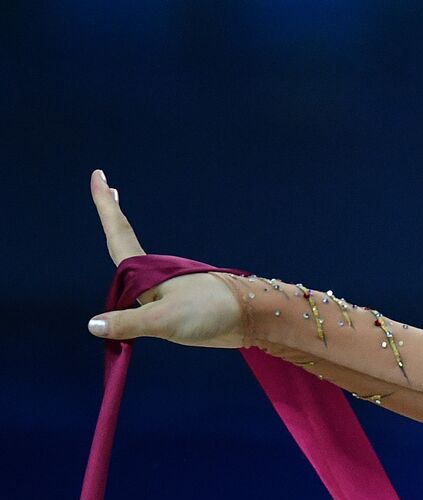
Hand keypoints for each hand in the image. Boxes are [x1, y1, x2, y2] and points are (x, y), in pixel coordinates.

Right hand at [86, 170, 244, 347]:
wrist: (253, 317)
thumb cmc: (209, 312)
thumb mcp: (163, 320)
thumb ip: (127, 323)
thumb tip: (94, 325)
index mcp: (148, 272)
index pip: (119, 233)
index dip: (107, 206)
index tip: (99, 175)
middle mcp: (158, 274)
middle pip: (127, 241)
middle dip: (114, 216)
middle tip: (109, 187)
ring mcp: (172, 286)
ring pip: (139, 265)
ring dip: (126, 246)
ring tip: (117, 229)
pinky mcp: (184, 302)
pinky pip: (152, 286)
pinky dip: (142, 277)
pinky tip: (144, 285)